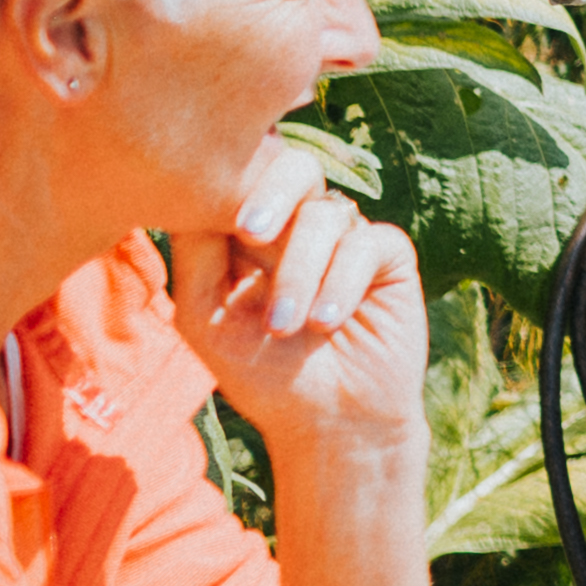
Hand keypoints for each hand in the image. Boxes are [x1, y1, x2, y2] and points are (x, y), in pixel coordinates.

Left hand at [170, 140, 426, 463]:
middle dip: (273, 191)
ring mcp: (345, 238)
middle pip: (293, 166)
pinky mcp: (388, 256)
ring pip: (327, 215)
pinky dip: (343, 281)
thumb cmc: (259, 372)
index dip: (231, 184)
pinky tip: (328, 321)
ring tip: (288, 326)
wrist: (329, 420)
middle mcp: (299, 225)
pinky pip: (368, 242)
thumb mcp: (204, 316)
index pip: (241, 178)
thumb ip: (197, 254)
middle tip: (253, 230)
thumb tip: (199, 192)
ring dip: (301, 272)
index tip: (220, 221)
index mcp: (251, 231)